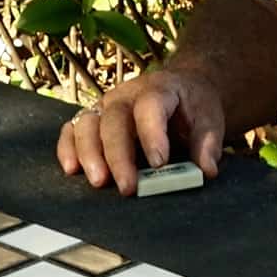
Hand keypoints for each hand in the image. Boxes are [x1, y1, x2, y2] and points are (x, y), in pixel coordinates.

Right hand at [58, 67, 226, 194]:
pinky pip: (72, 130)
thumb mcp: (209, 118)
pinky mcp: (92, 118)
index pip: (150, 107)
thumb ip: (207, 144)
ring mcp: (104, 106)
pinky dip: (68, 149)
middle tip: (127, 187)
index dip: (152, 135)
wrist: (180, 89)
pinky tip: (72, 169)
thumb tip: (205, 169)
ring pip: (87, 124)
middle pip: (113, 120)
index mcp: (157, 89)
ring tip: (99, 182)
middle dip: (118, 156)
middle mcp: (125, 95)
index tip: (159, 164)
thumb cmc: (192, 106)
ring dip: (89, 154)